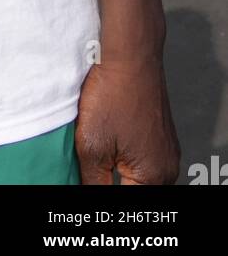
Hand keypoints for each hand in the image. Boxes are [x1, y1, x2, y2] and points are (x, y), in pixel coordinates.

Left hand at [75, 60, 179, 184]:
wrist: (130, 53)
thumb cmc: (112, 95)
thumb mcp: (92, 147)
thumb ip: (93, 183)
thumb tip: (89, 194)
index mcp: (154, 176)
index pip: (124, 202)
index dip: (101, 190)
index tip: (88, 175)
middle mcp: (167, 166)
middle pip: (133, 189)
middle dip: (109, 181)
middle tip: (90, 164)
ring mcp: (165, 148)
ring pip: (136, 173)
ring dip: (116, 169)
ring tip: (96, 152)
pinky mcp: (159, 132)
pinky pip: (140, 154)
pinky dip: (123, 153)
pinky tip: (107, 138)